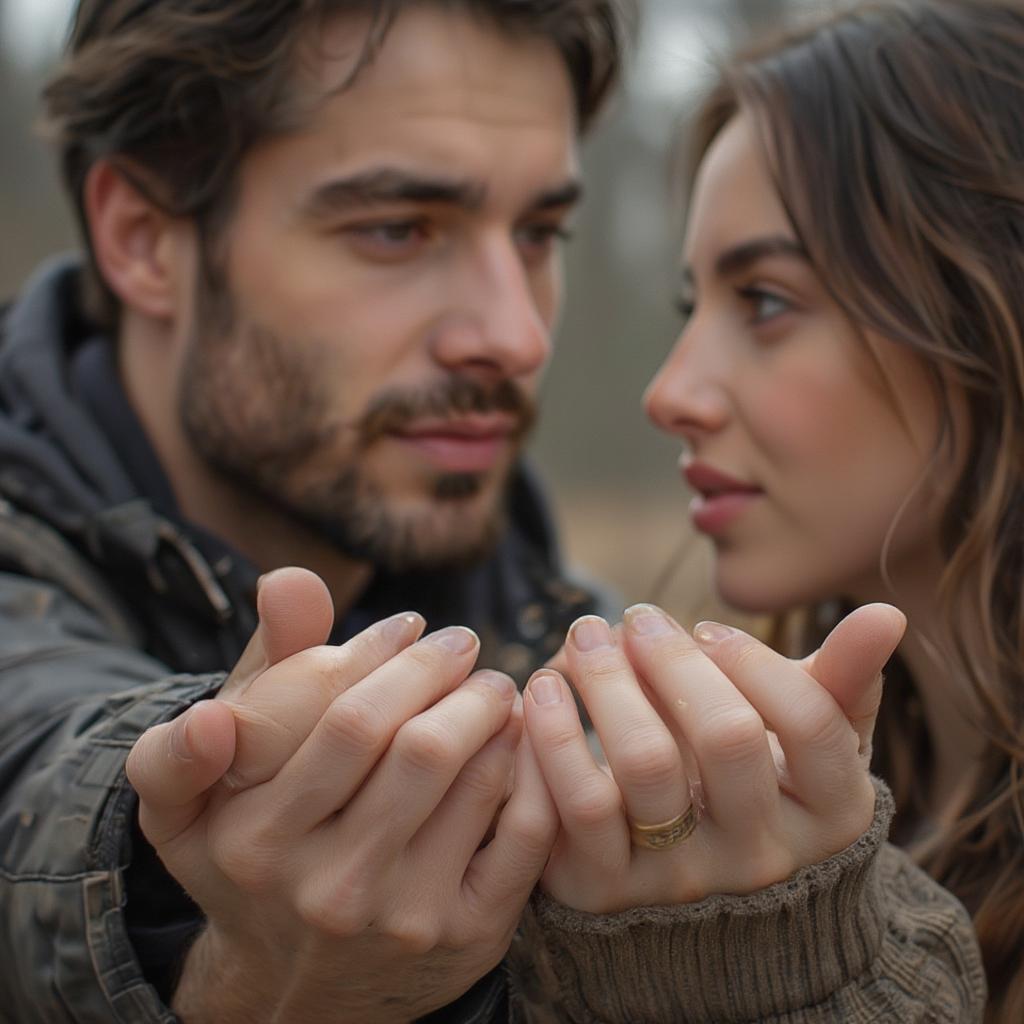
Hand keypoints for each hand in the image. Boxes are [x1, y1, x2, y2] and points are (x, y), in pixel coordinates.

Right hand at [126, 568, 556, 1022]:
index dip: (392, 656)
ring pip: (475, 780)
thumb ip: (256, 674)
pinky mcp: (466, 937)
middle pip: (419, 746)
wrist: (300, 985)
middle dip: (453, 676)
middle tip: (465, 647)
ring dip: (498, 712)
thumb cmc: (262, 854)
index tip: (413, 626)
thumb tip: (287, 577)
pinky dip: (535, 769)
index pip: (346, 716)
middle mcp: (326, 885)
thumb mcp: (217, 780)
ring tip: (496, 685)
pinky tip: (524, 740)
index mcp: (255, 836)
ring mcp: (400, 917)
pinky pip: (525, 833)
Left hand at [521, 603, 904, 913]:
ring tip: (586, 637)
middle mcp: (763, 857)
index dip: (755, 659)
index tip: (706, 629)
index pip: (811, 723)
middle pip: (725, 736)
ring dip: (608, 681)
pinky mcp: (605, 888)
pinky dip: (553, 732)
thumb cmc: (753, 782)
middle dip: (674, 657)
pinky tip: (543, 687)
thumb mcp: (807, 740)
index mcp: (830, 814)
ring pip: (645, 763)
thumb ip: (844, 680)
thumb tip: (885, 613)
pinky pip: (574, 804)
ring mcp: (683, 880)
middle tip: (635, 616)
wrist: (687, 882)